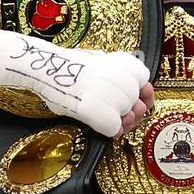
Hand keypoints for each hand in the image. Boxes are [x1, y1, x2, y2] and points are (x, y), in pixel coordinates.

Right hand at [0, 30, 150, 136]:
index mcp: (127, 64)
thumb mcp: (103, 63)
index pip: (146, 86)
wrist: (48, 68)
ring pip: (127, 118)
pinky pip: (113, 128)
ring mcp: (111, 94)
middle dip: (127, 113)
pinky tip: (96, 121)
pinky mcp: (96, 110)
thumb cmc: (72, 69)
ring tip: (99, 113)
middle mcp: (123, 78)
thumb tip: (139, 100)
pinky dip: (108, 130)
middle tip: (109, 111)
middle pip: (137, 106)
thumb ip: (122, 77)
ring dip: (116, 121)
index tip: (130, 102)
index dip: (139, 98)